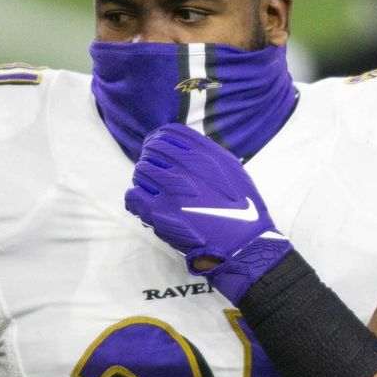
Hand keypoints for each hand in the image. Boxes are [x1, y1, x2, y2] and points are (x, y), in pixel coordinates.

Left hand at [124, 123, 291, 303]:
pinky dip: (136, 198)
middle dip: (151, 159)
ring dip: (144, 179)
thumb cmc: (243, 207)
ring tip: (152, 191)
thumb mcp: (233, 169)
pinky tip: (145, 204)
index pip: (168, 133)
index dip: (159, 139)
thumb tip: (187, 147)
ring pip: (140, 171)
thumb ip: (209, 154)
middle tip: (156, 172)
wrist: (241, 243)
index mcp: (203, 154)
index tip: (157, 149)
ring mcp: (168, 188)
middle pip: (151, 150)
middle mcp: (184, 166)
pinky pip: (133, 196)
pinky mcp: (157, 212)